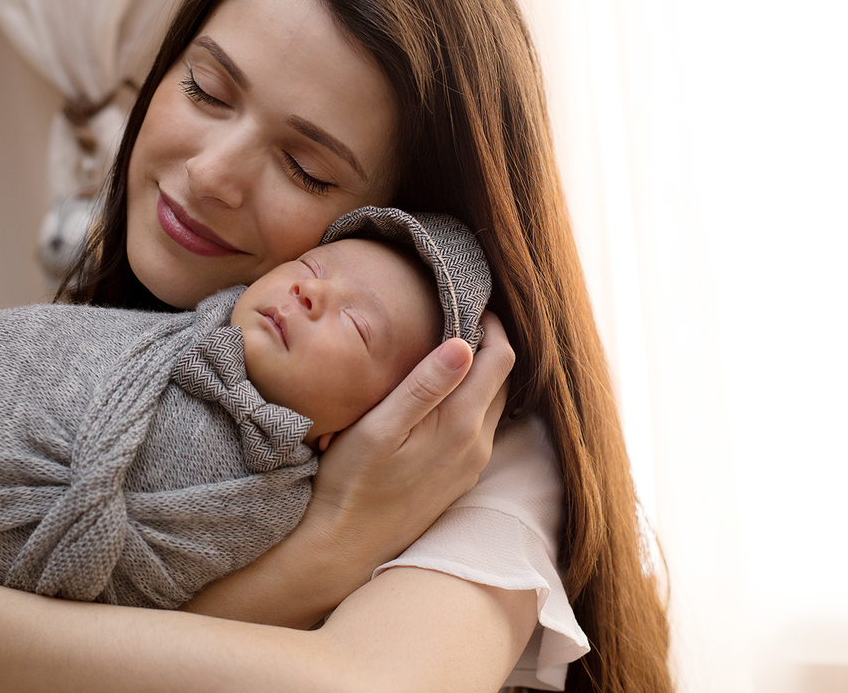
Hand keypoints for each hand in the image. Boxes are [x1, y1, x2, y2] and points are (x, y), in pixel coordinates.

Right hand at [307, 312, 513, 562]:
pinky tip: (439, 395)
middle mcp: (477, 446)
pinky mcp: (459, 479)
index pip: (500, 358)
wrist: (345, 546)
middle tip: (455, 316)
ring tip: (445, 348)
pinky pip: (479, 428)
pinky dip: (470, 401)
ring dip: (480, 374)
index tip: (465, 302)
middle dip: (487, 345)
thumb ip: (423, 386)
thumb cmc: (352, 483)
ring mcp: (471, 466)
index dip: (490, 324)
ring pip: (493, 405)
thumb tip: (465, 344)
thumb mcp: (379, 427)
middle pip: (502, 380)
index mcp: (461, 425)